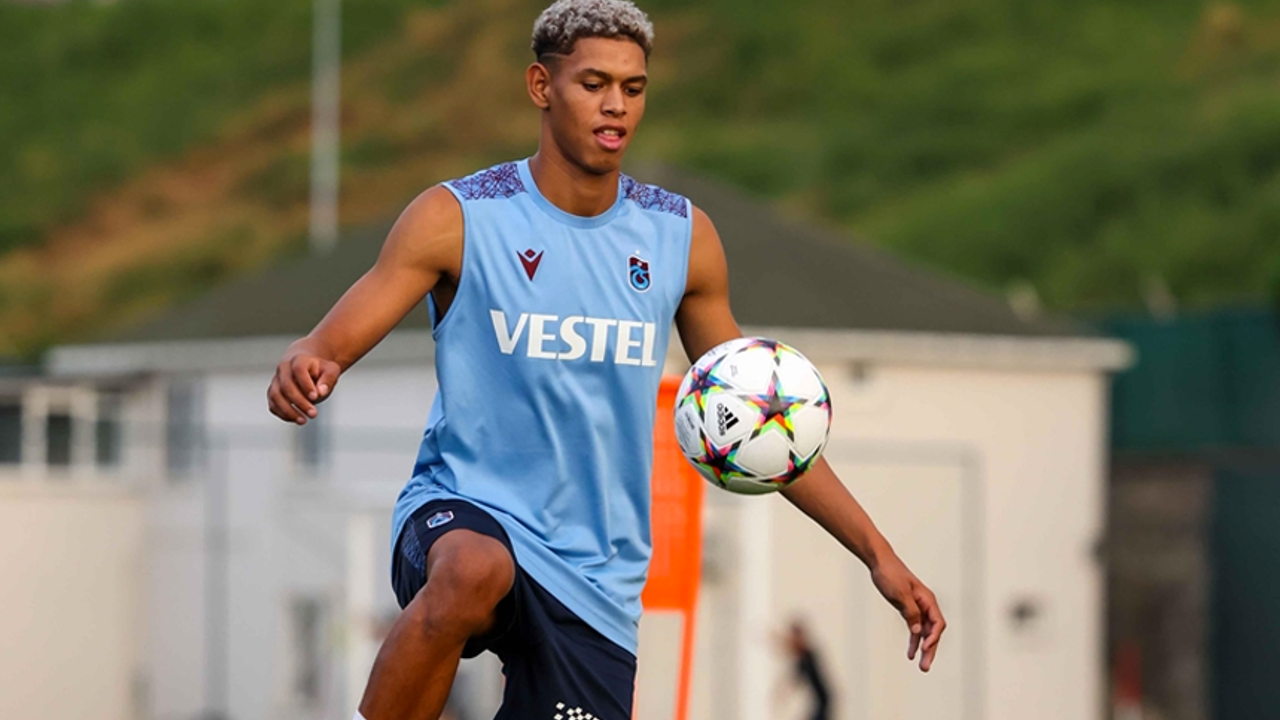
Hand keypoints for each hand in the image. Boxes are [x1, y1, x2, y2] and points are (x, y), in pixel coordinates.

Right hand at [267, 350, 340, 424]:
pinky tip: (296, 419)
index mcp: (299, 360)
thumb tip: (321, 392)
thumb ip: (329, 379)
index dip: (306, 384)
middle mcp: (284, 369)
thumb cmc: (319, 369)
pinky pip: (273, 405)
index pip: (299, 370)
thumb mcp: (331, 370)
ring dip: (288, 411)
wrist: (306, 367)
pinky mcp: (273, 393)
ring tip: (303, 420)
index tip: (315, 397)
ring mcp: (276, 381)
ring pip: (276, 396)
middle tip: (313, 414)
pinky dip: (283, 414)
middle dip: (299, 402)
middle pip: (286, 385)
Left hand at [870, 555, 946, 671]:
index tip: (925, 648)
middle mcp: (925, 604)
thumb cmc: (890, 574)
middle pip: (933, 631)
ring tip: (921, 665)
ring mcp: (917, 607)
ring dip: (922, 648)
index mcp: (927, 599)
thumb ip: (910, 612)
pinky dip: (914, 640)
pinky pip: (914, 628)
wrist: (880, 562)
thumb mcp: (900, 594)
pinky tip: (911, 652)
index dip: (933, 637)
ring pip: (924, 632)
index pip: (937, 622)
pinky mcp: (908, 609)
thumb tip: (918, 631)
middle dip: (930, 650)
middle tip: (925, 667)